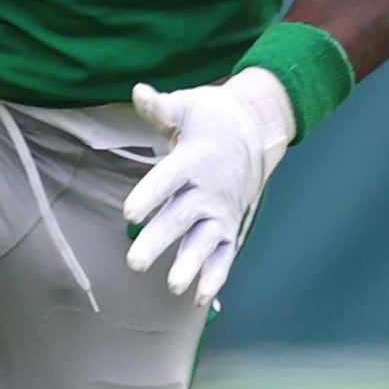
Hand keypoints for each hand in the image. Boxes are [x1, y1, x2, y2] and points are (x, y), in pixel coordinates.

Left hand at [122, 68, 294, 302]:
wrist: (258, 131)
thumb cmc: (213, 118)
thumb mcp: (188, 105)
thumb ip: (160, 107)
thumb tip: (138, 91)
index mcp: (193, 160)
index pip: (168, 179)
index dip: (150, 194)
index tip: (129, 212)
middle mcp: (207, 190)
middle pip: (180, 218)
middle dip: (159, 240)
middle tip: (134, 262)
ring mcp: (220, 212)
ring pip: (203, 242)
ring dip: (189, 264)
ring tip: (173, 285)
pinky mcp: (228, 228)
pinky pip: (223, 255)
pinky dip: (215, 276)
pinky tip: (198, 297)